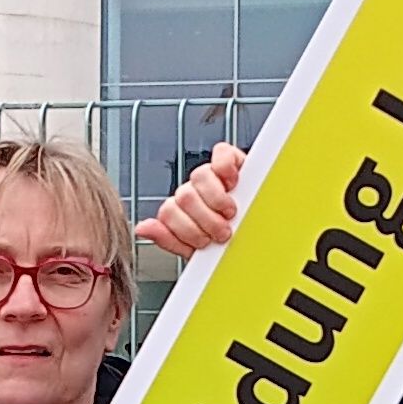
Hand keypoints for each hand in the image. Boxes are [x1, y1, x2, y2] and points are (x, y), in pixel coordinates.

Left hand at [137, 138, 245, 260]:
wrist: (259, 238)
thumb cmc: (230, 240)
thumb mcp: (198, 249)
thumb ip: (169, 239)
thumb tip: (143, 228)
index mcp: (182, 210)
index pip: (168, 212)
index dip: (185, 230)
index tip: (205, 242)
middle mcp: (194, 189)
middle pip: (184, 196)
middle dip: (204, 219)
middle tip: (222, 232)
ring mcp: (212, 174)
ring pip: (200, 176)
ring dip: (217, 199)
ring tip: (231, 213)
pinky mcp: (232, 160)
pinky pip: (221, 154)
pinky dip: (226, 168)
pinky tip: (234, 184)